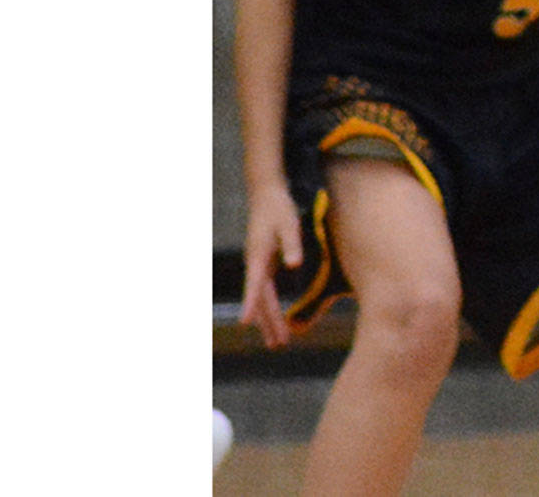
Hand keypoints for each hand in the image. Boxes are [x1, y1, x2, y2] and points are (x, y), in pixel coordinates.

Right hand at [239, 184, 303, 348]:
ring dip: (269, 320)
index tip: (244, 322)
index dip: (250, 303)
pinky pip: (265, 291)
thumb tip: (294, 264)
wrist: (267, 194)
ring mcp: (257, 264)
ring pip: (262, 298)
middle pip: (260, 298)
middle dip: (268, 322)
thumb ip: (292, 243)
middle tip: (278, 345)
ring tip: (278, 342)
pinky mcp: (263, 263)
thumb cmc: (278, 208)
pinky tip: (275, 319)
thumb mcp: (289, 223)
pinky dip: (269, 307)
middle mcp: (254, 264)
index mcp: (258, 256)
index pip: (254, 284)